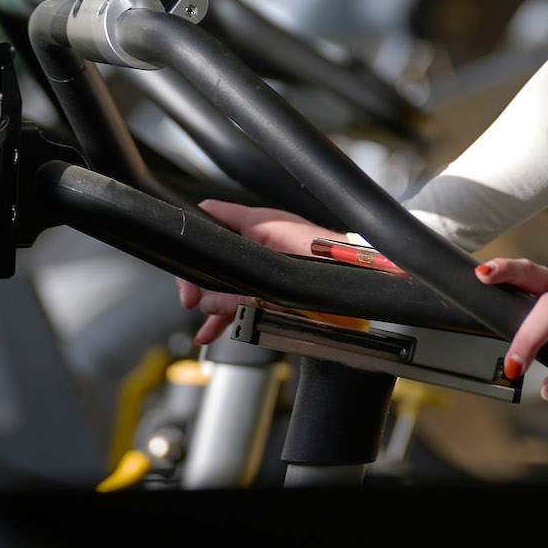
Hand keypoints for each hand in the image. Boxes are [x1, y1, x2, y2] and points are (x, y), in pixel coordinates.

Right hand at [182, 200, 326, 345]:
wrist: (360, 276)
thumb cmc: (329, 264)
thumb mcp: (278, 279)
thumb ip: (240, 293)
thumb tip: (210, 305)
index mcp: (258, 223)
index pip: (210, 217)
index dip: (191, 242)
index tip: (187, 274)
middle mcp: (258, 239)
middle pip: (214, 256)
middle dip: (200, 283)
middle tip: (193, 304)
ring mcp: (266, 260)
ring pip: (227, 281)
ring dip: (214, 305)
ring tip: (206, 329)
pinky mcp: (275, 280)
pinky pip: (244, 295)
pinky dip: (231, 312)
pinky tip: (217, 330)